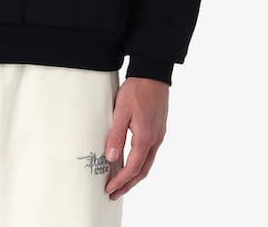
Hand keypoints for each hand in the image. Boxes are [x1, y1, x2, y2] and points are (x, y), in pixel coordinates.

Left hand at [103, 76, 168, 198]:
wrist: (153, 74)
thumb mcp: (121, 111)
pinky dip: (140, 163)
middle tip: (114, 193)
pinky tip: (131, 162)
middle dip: (128, 184)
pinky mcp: (158, 129)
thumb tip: (112, 158)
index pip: (133, 167)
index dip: (121, 181)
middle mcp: (155, 140)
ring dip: (134, 175)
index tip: (109, 188)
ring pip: (147, 163)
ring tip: (121, 182)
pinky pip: (149, 153)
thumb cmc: (137, 90)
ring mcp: (158, 135)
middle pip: (143, 171)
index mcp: (145, 138)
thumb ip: (116, 135)